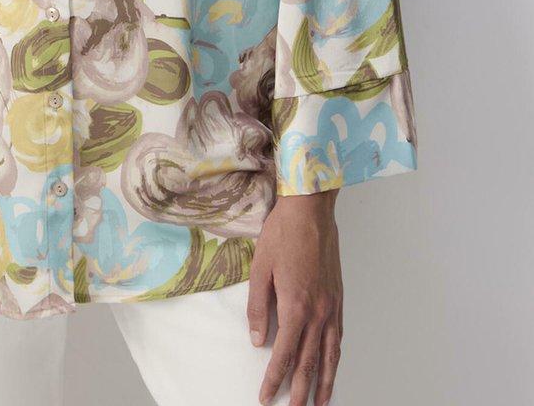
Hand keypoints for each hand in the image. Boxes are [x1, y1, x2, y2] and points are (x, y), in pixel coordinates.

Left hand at [246, 189, 342, 405]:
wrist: (311, 210)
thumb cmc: (282, 235)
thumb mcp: (260, 269)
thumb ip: (258, 307)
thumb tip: (256, 340)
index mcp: (295, 306)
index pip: (284, 354)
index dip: (275, 379)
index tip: (266, 397)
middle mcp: (317, 312)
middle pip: (309, 361)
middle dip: (301, 390)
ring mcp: (331, 306)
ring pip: (330, 355)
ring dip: (325, 382)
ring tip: (321, 403)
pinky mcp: (339, 298)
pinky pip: (339, 336)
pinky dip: (336, 357)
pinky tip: (332, 366)